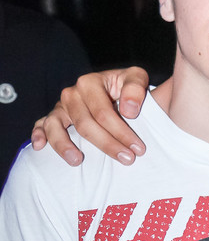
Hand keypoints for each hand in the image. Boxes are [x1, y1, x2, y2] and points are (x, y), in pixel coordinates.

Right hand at [31, 67, 149, 165]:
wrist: (114, 90)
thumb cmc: (125, 87)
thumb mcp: (136, 78)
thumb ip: (136, 89)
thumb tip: (129, 111)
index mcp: (90, 82)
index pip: (103, 112)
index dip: (121, 132)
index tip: (138, 148)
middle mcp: (72, 93)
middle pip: (84, 124)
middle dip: (107, 144)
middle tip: (127, 159)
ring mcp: (61, 106)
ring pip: (56, 126)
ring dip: (64, 145)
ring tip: (77, 161)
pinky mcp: (54, 117)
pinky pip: (41, 125)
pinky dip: (38, 135)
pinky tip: (40, 147)